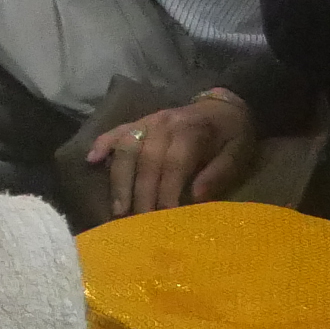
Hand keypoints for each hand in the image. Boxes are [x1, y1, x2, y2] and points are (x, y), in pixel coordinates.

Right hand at [86, 92, 260, 214]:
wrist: (224, 105)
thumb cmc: (233, 134)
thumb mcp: (238, 153)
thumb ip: (218, 173)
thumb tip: (195, 197)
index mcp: (190, 131)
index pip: (173, 165)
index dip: (166, 193)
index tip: (163, 218)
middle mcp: (164, 124)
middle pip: (145, 160)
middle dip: (140, 194)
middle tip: (137, 223)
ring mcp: (148, 120)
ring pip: (126, 148)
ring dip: (119, 179)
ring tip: (117, 207)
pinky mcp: (139, 121)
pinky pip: (116, 131)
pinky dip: (102, 144)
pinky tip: (91, 161)